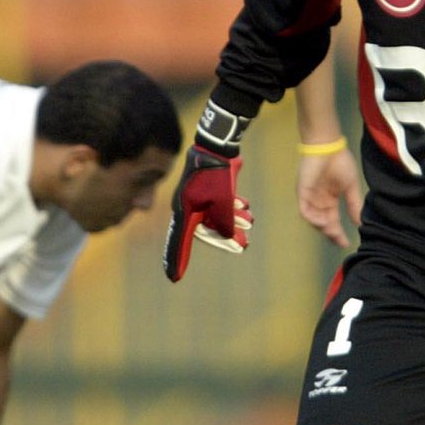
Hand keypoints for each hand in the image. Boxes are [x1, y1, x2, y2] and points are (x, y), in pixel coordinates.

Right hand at [163, 145, 253, 281]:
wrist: (217, 146)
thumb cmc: (216, 173)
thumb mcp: (222, 200)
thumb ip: (224, 220)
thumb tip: (227, 234)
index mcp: (186, 211)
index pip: (179, 241)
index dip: (177, 260)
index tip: (174, 278)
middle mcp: (189, 206)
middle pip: (205, 230)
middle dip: (226, 237)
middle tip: (243, 246)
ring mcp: (198, 198)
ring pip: (215, 217)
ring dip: (233, 220)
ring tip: (250, 223)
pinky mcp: (208, 188)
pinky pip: (220, 205)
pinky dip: (232, 208)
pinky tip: (245, 207)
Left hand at [297, 147, 362, 248]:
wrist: (328, 147)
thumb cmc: (340, 162)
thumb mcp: (351, 187)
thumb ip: (354, 205)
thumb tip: (360, 223)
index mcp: (330, 200)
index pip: (333, 221)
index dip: (338, 233)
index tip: (346, 244)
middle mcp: (319, 201)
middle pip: (323, 223)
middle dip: (331, 234)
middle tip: (339, 241)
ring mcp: (310, 197)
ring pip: (313, 219)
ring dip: (322, 227)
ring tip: (332, 231)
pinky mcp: (303, 192)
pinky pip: (305, 210)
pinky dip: (313, 218)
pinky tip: (322, 221)